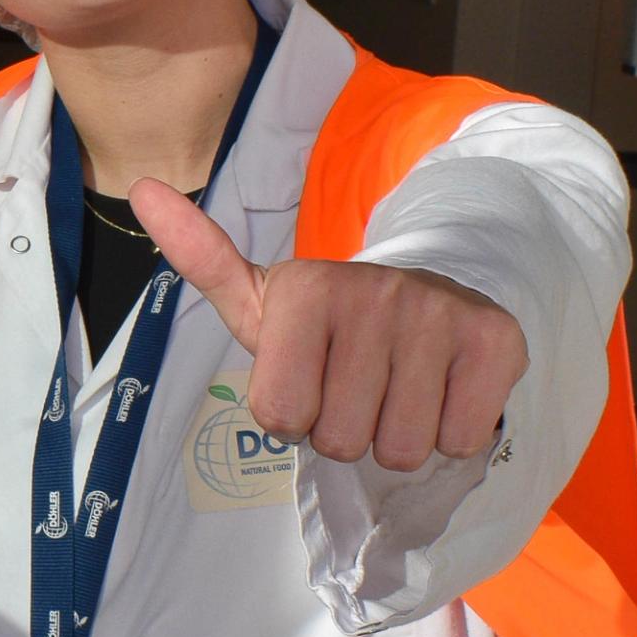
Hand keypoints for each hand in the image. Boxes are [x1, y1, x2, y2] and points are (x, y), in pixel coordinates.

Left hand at [131, 185, 525, 471]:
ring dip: (394, 436)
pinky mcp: (495, 341)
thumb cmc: (331, 321)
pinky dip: (448, 433)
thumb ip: (202, 258)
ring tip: (398, 389)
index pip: (278, 415)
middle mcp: (375, 291)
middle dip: (344, 428)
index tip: (309, 376)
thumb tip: (141, 189)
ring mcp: (438, 316)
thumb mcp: (262, 298)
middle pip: (338, 438)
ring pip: (396, 448)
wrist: (435, 294)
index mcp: (306, 287)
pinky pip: (454, 440)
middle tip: (359, 386)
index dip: (292, 415)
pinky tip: (441, 391)